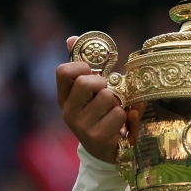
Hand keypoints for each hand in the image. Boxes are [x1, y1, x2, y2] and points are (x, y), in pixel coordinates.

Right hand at [56, 36, 126, 163]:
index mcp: (64, 97)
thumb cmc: (100, 114)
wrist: (105, 151)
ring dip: (118, 102)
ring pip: (108, 97)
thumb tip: (72, 38)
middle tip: (108, 93)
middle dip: (104, 83)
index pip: (63, 71)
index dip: (81, 65)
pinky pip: (120, 114)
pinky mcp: (98, 137)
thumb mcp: (90, 93)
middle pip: (87, 82)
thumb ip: (84, 66)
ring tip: (115, 111)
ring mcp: (82, 126)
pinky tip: (121, 125)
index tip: (92, 71)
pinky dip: (126, 116)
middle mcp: (69, 112)